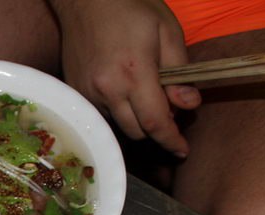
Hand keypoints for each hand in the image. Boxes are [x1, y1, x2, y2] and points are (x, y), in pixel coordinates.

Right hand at [49, 0, 200, 156]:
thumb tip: (189, 104)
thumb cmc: (130, 6)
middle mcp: (107, 89)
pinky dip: (116, 110)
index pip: (156, 122)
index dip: (172, 141)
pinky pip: (100, 114)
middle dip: (155, 129)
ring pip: (118, 125)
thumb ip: (180, 71)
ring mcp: (88, 93)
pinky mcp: (75, 92)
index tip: (181, 150)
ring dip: (135, 119)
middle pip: (137, 132)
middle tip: (166, 108)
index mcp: (134, 72)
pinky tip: (121, 89)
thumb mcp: (167, 30)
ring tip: (142, 95)